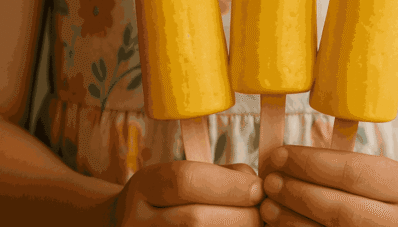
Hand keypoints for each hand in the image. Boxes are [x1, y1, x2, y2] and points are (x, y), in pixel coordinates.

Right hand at [111, 161, 263, 225]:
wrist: (134, 224)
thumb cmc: (172, 198)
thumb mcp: (183, 176)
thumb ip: (220, 176)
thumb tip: (257, 187)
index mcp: (144, 186)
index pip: (185, 181)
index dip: (229, 185)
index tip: (258, 189)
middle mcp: (138, 221)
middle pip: (195, 219)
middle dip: (241, 215)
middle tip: (263, 213)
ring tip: (254, 223)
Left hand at [260, 146, 397, 226]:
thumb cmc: (388, 197)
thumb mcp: (381, 175)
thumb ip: (341, 169)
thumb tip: (284, 162)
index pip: (350, 171)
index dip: (308, 163)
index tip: (279, 155)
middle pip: (337, 207)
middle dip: (295, 192)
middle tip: (268, 181)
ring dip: (291, 220)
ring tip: (268, 206)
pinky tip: (283, 226)